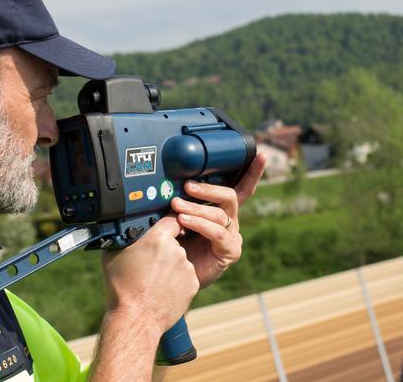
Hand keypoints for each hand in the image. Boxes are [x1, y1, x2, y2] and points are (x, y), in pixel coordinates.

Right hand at [101, 214, 199, 334]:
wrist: (136, 317)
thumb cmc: (121, 286)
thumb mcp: (113, 253)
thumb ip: (124, 236)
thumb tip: (121, 230)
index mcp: (158, 238)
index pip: (171, 219)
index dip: (167, 222)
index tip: (163, 226)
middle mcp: (177, 250)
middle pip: (175, 241)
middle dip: (165, 248)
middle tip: (149, 260)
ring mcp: (187, 268)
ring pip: (180, 260)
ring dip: (170, 265)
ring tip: (153, 279)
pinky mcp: (194, 284)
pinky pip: (185, 276)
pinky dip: (176, 280)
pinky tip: (162, 288)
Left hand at [173, 154, 265, 286]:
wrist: (171, 274)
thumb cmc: (174, 242)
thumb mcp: (175, 217)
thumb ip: (178, 203)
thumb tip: (166, 183)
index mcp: (221, 209)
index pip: (240, 188)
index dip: (251, 172)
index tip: (261, 154)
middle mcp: (230, 220)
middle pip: (229, 196)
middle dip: (208, 188)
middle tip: (187, 185)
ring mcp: (231, 235)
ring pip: (219, 213)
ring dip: (196, 207)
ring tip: (176, 206)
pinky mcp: (230, 251)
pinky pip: (217, 233)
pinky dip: (200, 225)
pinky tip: (184, 222)